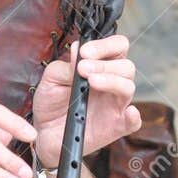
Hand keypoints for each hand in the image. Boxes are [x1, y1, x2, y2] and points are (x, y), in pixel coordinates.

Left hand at [31, 35, 140, 169]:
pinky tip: (129, 112)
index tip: (84, 52)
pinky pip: (133, 122)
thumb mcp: (52, 78)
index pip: (117, 47)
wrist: (44, 132)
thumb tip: (78, 50)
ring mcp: (115, 105)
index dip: (105, 45)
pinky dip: (133, 117)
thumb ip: (65, 65)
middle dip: (104, 64)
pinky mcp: (115, 127)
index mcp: (100, 67)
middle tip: (83, 69)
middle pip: (126, 66)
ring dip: (112, 81)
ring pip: (128, 87)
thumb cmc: (51, 102)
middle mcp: (112, 83)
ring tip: (91, 82)